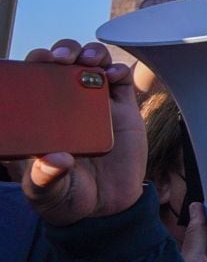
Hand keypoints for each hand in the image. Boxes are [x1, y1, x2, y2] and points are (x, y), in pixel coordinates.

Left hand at [20, 41, 143, 227]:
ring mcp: (94, 105)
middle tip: (62, 59)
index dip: (31, 66)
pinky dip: (119, 70)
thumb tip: (56, 159)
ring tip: (89, 60)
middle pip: (61, 64)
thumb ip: (47, 177)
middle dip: (61, 51)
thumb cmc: (66, 198)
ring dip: (90, 53)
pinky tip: (114, 74)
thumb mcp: (46, 192)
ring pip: (90, 64)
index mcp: (38, 119)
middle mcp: (64, 106)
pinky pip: (121, 80)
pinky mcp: (122, 110)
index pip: (30, 82)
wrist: (106, 210)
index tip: (36, 62)